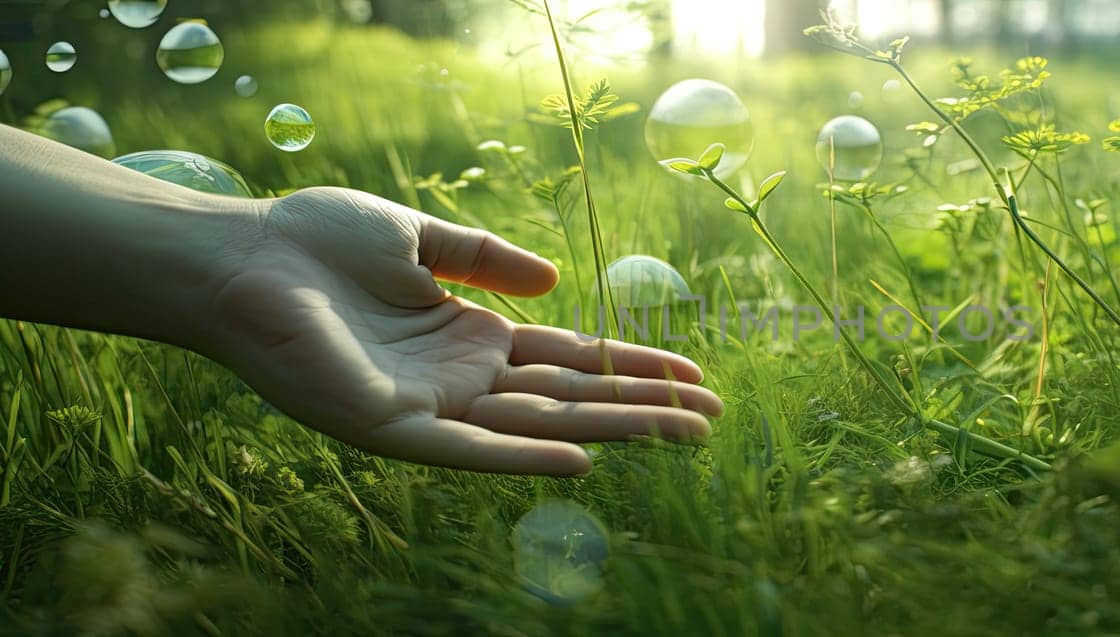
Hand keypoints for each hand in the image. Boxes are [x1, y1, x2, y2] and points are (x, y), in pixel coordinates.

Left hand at [200, 187, 721, 474]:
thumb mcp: (417, 237)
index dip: (632, 364)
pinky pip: (470, 451)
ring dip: (611, 430)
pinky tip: (581, 462)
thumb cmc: (314, 241)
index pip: (570, 358)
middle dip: (643, 406)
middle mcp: (463, 380)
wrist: (238, 258)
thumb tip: (554, 282)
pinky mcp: (392, 428)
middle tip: (713, 416)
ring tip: (681, 432)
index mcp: (472, 337)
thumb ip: (484, 259)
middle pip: (571, 398)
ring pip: (539, 426)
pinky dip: (524, 459)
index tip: (693, 372)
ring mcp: (432, 408)